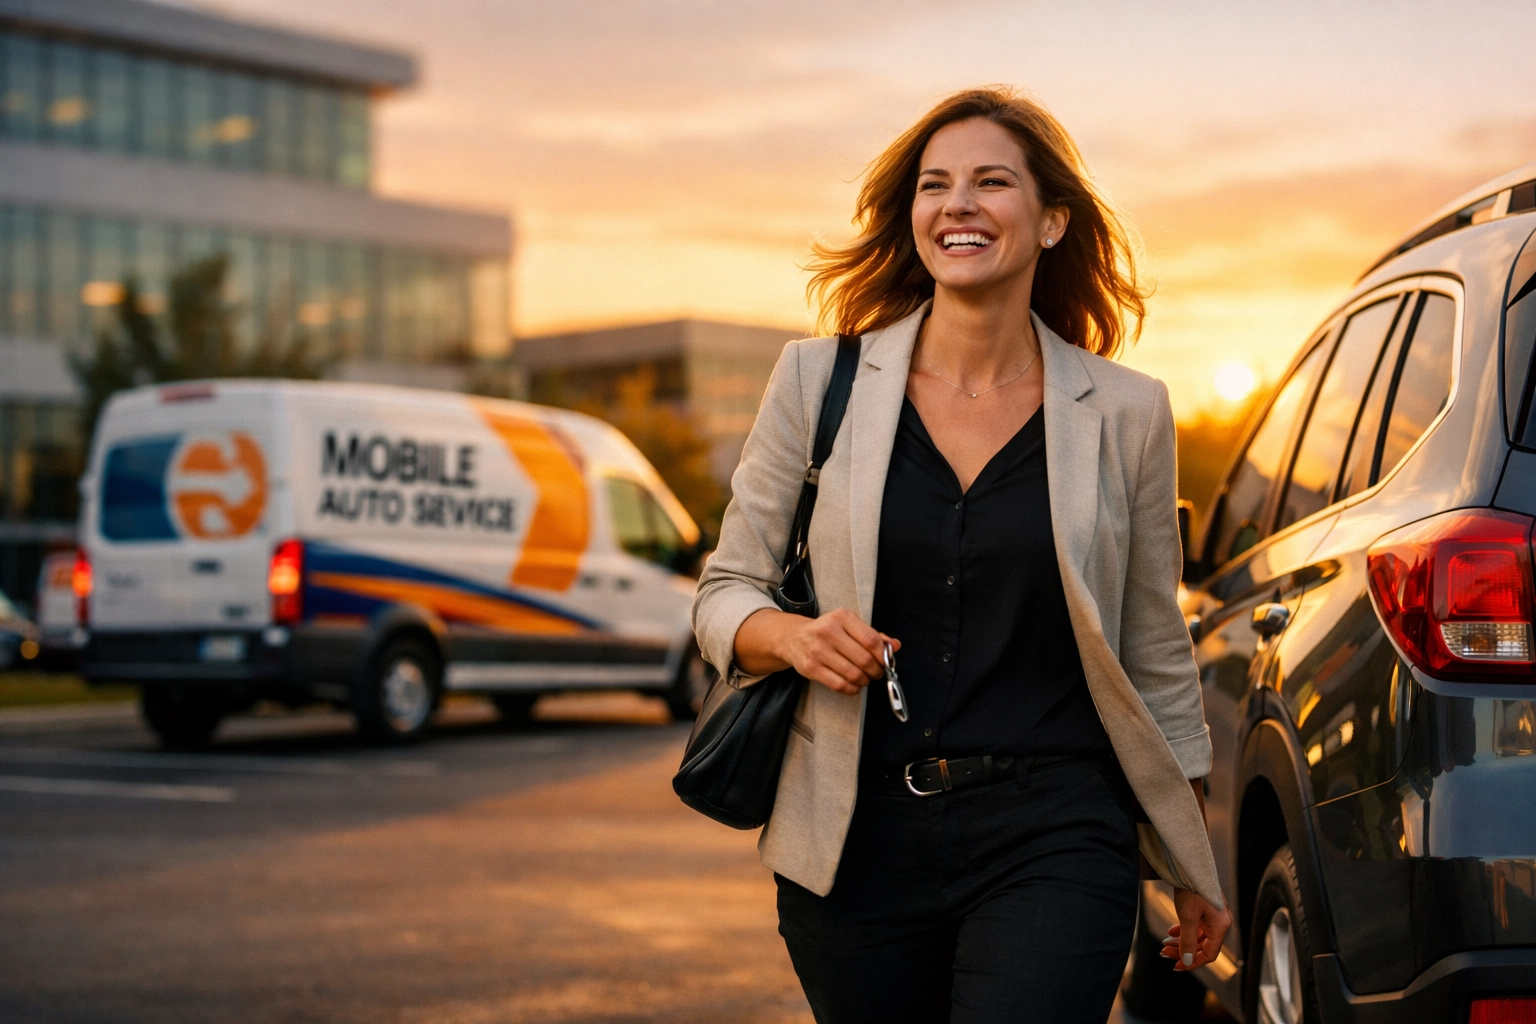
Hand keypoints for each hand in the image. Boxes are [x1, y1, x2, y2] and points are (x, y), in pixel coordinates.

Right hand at [735, 607, 897, 694]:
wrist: (793, 637)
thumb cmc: (826, 631)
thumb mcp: (849, 625)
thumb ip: (873, 635)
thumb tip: (895, 646)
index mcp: (842, 617)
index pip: (871, 639)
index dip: (883, 655)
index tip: (886, 661)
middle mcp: (829, 631)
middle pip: (864, 659)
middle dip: (876, 671)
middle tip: (876, 673)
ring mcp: (818, 650)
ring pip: (853, 674)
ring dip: (864, 681)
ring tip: (864, 678)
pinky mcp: (811, 668)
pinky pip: (839, 685)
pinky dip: (852, 689)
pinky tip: (853, 685)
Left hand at [1159, 888, 1231, 971]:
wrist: (1191, 865)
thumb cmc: (1192, 889)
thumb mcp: (1188, 918)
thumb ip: (1187, 941)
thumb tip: (1186, 961)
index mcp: (1220, 927)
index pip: (1209, 954)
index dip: (1192, 962)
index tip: (1176, 966)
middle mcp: (1220, 923)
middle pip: (1202, 945)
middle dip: (1182, 951)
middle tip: (1164, 952)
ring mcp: (1213, 916)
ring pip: (1197, 936)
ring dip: (1181, 941)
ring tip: (1164, 943)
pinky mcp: (1206, 909)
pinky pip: (1196, 926)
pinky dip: (1183, 930)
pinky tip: (1171, 931)